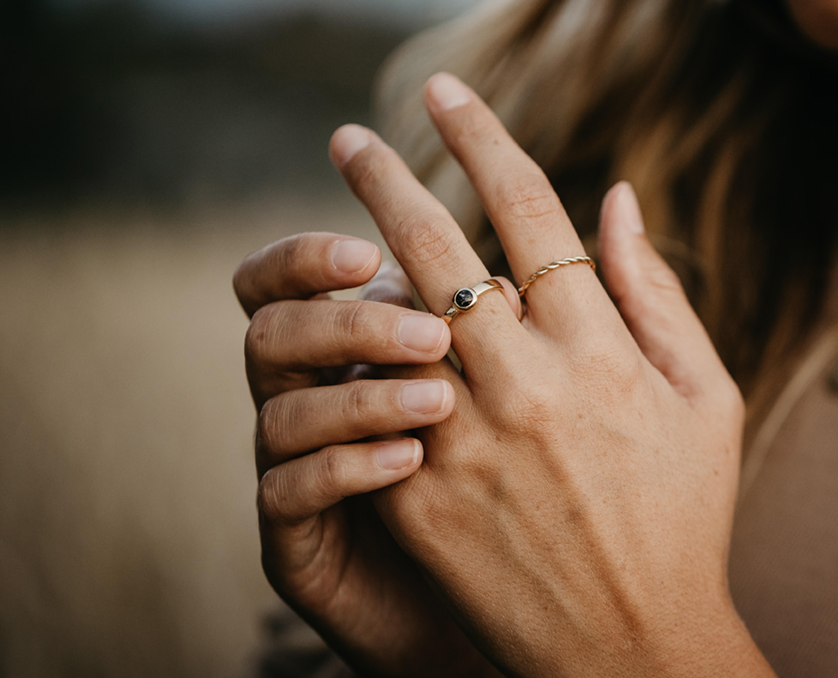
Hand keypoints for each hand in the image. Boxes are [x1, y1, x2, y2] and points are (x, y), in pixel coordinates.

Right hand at [234, 235, 505, 676]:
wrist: (514, 599)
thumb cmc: (536, 479)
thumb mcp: (547, 388)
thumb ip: (540, 311)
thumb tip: (564, 238)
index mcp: (357, 345)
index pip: (295, 278)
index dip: (309, 256)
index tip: (372, 254)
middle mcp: (313, 395)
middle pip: (273, 329)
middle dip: (344, 322)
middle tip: (429, 333)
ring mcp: (297, 467)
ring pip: (282, 409)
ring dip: (359, 396)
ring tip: (441, 403)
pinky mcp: (297, 541)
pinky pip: (289, 492)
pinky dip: (346, 466)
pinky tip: (412, 460)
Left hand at [326, 73, 774, 677]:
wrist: (631, 647)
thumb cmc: (683, 516)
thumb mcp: (707, 400)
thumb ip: (660, 294)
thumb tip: (619, 197)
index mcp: (604, 350)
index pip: (531, 212)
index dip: (482, 139)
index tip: (444, 92)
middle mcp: (530, 382)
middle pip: (439, 248)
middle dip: (386, 178)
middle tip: (346, 136)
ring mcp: (468, 439)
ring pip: (394, 317)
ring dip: (356, 257)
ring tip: (329, 230)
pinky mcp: (421, 494)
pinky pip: (376, 403)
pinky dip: (359, 359)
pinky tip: (338, 330)